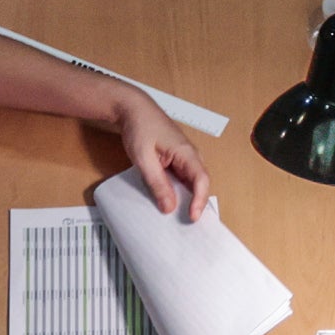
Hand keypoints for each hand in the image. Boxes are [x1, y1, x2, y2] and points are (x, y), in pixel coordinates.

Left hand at [110, 91, 210, 220]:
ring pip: (190, 184)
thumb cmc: (140, 127)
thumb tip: (169, 207)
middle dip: (195, 204)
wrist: (133, 109)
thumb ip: (157, 183)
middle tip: (187, 224)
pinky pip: (181, 179)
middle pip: (199, 185)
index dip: (199, 201)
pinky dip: (177, 192)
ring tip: (178, 217)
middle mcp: (191, 156)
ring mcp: (184, 158)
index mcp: (187, 152)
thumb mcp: (144, 158)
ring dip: (186, 199)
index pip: (202, 180)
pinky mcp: (176, 161)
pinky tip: (168, 201)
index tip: (193, 217)